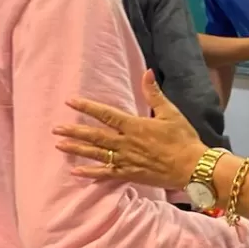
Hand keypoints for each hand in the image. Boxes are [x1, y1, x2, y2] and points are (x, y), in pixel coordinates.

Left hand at [53, 70, 205, 188]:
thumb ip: (154, 94)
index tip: (70, 101)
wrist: (192, 167)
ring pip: (96, 154)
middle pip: (95, 136)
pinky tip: (76, 171)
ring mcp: (126, 161)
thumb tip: (146, 72)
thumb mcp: (171, 113)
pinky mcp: (130, 174)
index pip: (106, 114)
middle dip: (74, 131)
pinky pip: (106, 173)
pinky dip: (90, 173)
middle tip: (56, 128)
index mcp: (135, 126)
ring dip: (77, 149)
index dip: (87, 107)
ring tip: (59, 145)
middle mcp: (126, 143)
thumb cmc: (184, 139)